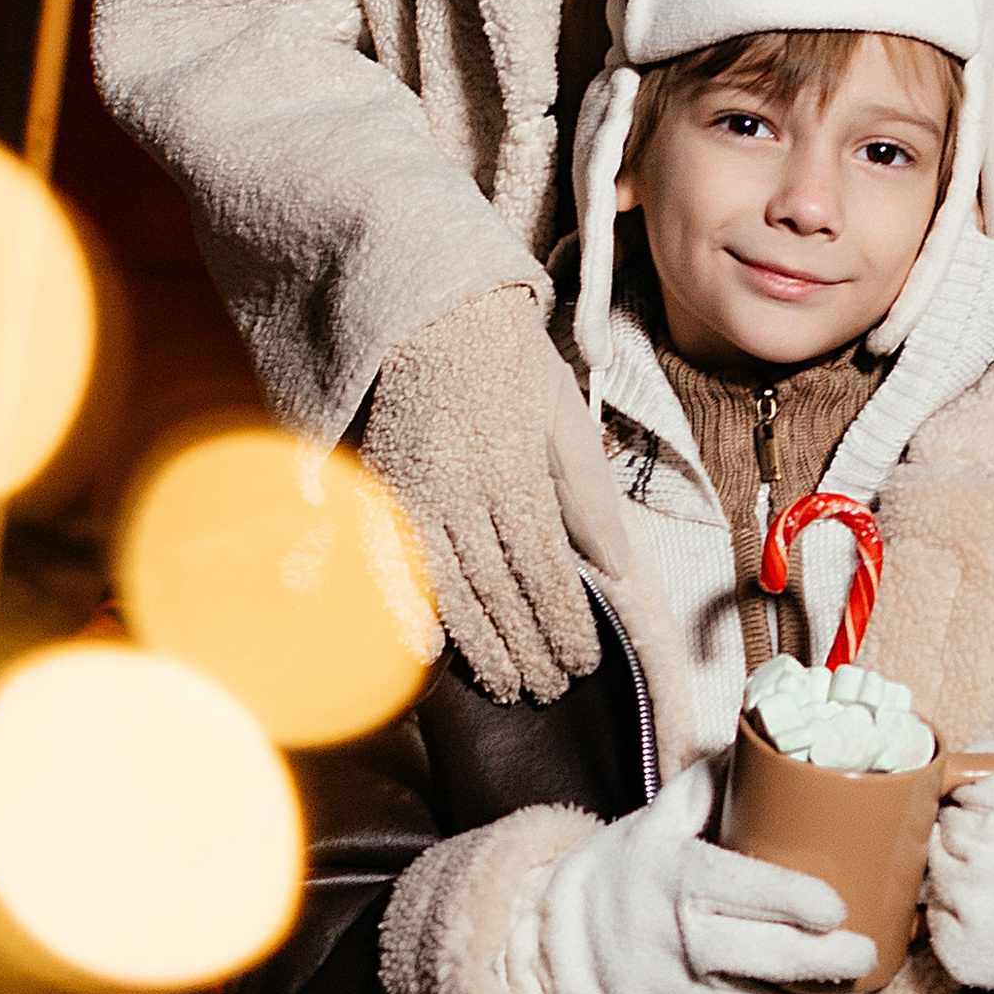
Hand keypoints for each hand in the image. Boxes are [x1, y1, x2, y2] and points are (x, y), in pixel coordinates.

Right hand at [361, 288, 599, 703]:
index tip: (583, 660)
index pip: (544, 567)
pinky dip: (409, 612)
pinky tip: (429, 652)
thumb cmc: (507, 358)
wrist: (426, 304)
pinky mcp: (377, 489)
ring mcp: (411, 491)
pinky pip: (391, 565)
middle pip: (497, 589)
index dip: (563, 621)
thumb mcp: (565, 414)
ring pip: (449, 587)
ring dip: (480, 644)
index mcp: (513, 468)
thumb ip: (589, 496)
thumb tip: (617, 568)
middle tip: (550, 689)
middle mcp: (459, 488)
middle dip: (527, 646)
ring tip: (509, 686)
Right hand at [534, 762, 877, 993]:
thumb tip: (770, 743)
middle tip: (867, 951)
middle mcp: (682, 944)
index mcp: (680, 881)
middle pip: (769, 959)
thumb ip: (714, 783)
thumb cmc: (627, 876)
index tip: (838, 905)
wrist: (565, 950)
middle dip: (829, 962)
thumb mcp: (659, 820)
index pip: (747, 893)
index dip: (799, 902)